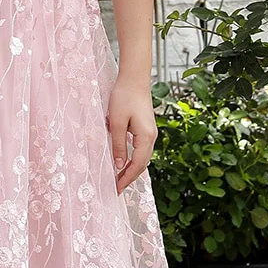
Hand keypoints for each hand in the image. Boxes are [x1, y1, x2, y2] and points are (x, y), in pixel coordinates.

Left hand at [107, 79, 156, 193]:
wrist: (134, 78)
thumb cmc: (124, 97)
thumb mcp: (116, 122)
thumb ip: (118, 145)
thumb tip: (119, 165)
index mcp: (145, 137)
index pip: (137, 165)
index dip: (127, 178)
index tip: (116, 189)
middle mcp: (151, 137)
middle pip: (142, 164)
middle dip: (129, 177)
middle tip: (116, 188)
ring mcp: (150, 132)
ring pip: (142, 157)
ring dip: (132, 168)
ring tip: (119, 178)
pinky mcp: (146, 128)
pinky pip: (141, 149)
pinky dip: (133, 158)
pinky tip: (124, 161)